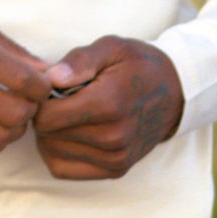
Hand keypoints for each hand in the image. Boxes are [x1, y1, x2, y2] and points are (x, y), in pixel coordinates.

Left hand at [34, 37, 183, 179]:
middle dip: (45, 115)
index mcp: (109, 104)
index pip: (46, 116)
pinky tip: (69, 132)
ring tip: (67, 114)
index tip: (51, 87)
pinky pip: (63, 169)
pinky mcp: (115, 170)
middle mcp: (112, 137)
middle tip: (60, 99)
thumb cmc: (138, 65)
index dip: (40, 99)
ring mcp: (115, 158)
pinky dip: (57, 151)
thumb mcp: (112, 47)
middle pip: (46, 135)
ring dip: (50, 134)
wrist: (176, 93)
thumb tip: (51, 78)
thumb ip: (80, 59)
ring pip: (51, 152)